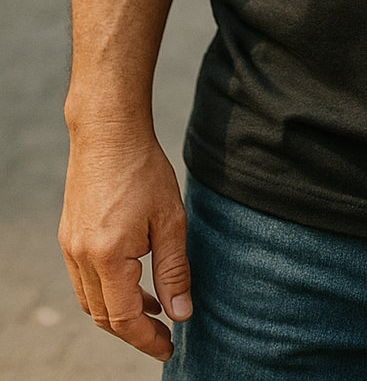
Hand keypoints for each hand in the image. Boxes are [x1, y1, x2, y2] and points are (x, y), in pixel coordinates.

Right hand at [59, 128, 191, 360]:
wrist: (108, 132)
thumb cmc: (144, 170)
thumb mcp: (170, 220)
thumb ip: (174, 271)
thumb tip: (182, 314)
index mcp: (108, 257)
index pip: (124, 318)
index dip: (147, 340)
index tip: (168, 349)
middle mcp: (81, 258)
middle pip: (103, 316)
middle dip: (134, 331)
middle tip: (164, 335)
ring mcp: (70, 247)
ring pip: (91, 300)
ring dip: (119, 312)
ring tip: (154, 308)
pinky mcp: (69, 235)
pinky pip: (84, 279)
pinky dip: (107, 290)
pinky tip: (133, 280)